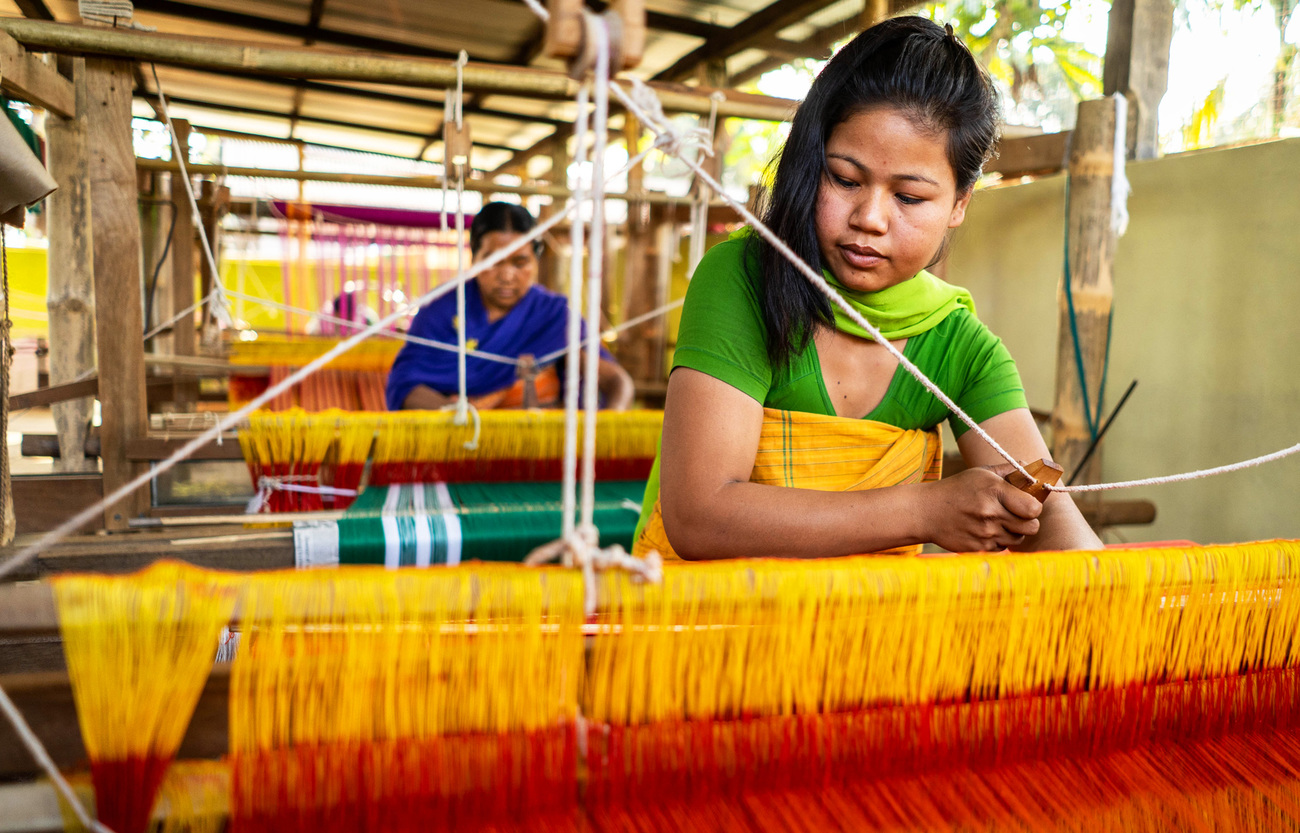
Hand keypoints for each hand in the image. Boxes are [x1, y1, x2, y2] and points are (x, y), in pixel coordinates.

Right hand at [919, 463, 1043, 552]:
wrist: (926, 511)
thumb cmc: (957, 489)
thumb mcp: (981, 473)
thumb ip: (1009, 470)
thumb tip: (1034, 472)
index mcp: (994, 490)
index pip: (1034, 508)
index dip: (1034, 507)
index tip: (1027, 504)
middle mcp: (990, 513)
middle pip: (1032, 527)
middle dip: (1028, 521)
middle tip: (1016, 514)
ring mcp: (984, 533)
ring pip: (1018, 539)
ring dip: (1013, 532)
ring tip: (998, 521)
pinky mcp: (979, 548)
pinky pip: (1002, 547)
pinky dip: (999, 540)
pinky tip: (986, 530)